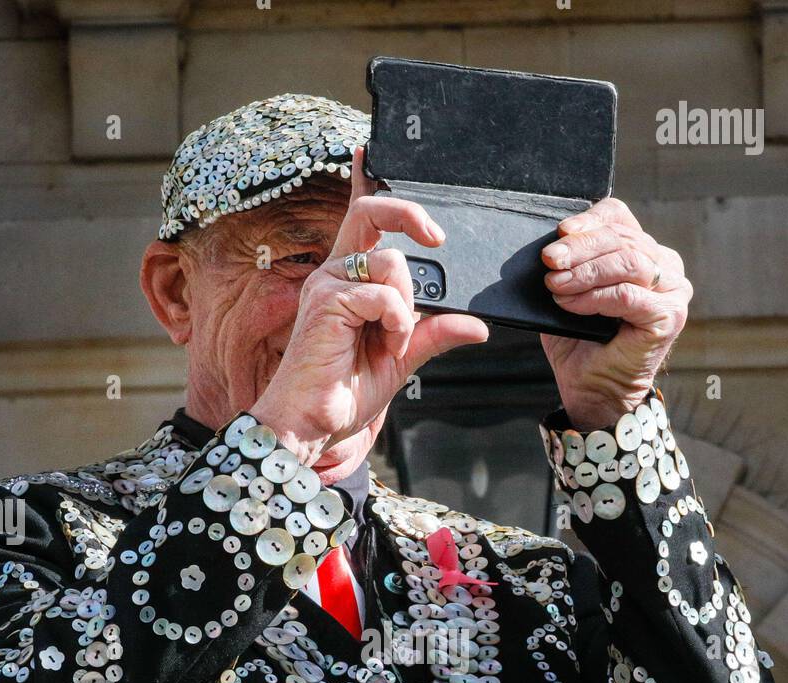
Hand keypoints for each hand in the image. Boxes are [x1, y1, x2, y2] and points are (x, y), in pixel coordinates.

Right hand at [251, 146, 488, 464]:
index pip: (358, 219)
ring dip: (407, 306)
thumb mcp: (401, 360)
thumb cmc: (341, 393)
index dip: (363, 181)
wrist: (310, 424)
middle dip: (410, 214)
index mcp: (349, 281)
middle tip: (437, 241)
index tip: (369, 152)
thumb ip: (433, 335)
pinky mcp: (327, 300)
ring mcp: (328, 284)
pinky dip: (396, 323)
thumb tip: (476, 325)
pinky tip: (386, 348)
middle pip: (373, 212)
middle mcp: (335, 274)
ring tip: (394, 342)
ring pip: (391, 261)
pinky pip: (384, 294)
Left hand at [539, 198, 691, 427]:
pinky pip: (628, 295)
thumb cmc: (580, 343)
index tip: (561, 232)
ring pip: (628, 262)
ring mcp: (673, 291)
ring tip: (555, 284)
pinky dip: (594, 296)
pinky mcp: (669, 316)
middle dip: (581, 247)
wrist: (593, 390)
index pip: (620, 218)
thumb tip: (551, 244)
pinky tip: (570, 303)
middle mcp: (666, 268)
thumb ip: (569, 265)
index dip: (590, 220)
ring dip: (586, 271)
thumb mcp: (569, 294)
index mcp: (645, 253)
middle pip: (622, 239)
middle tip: (550, 260)